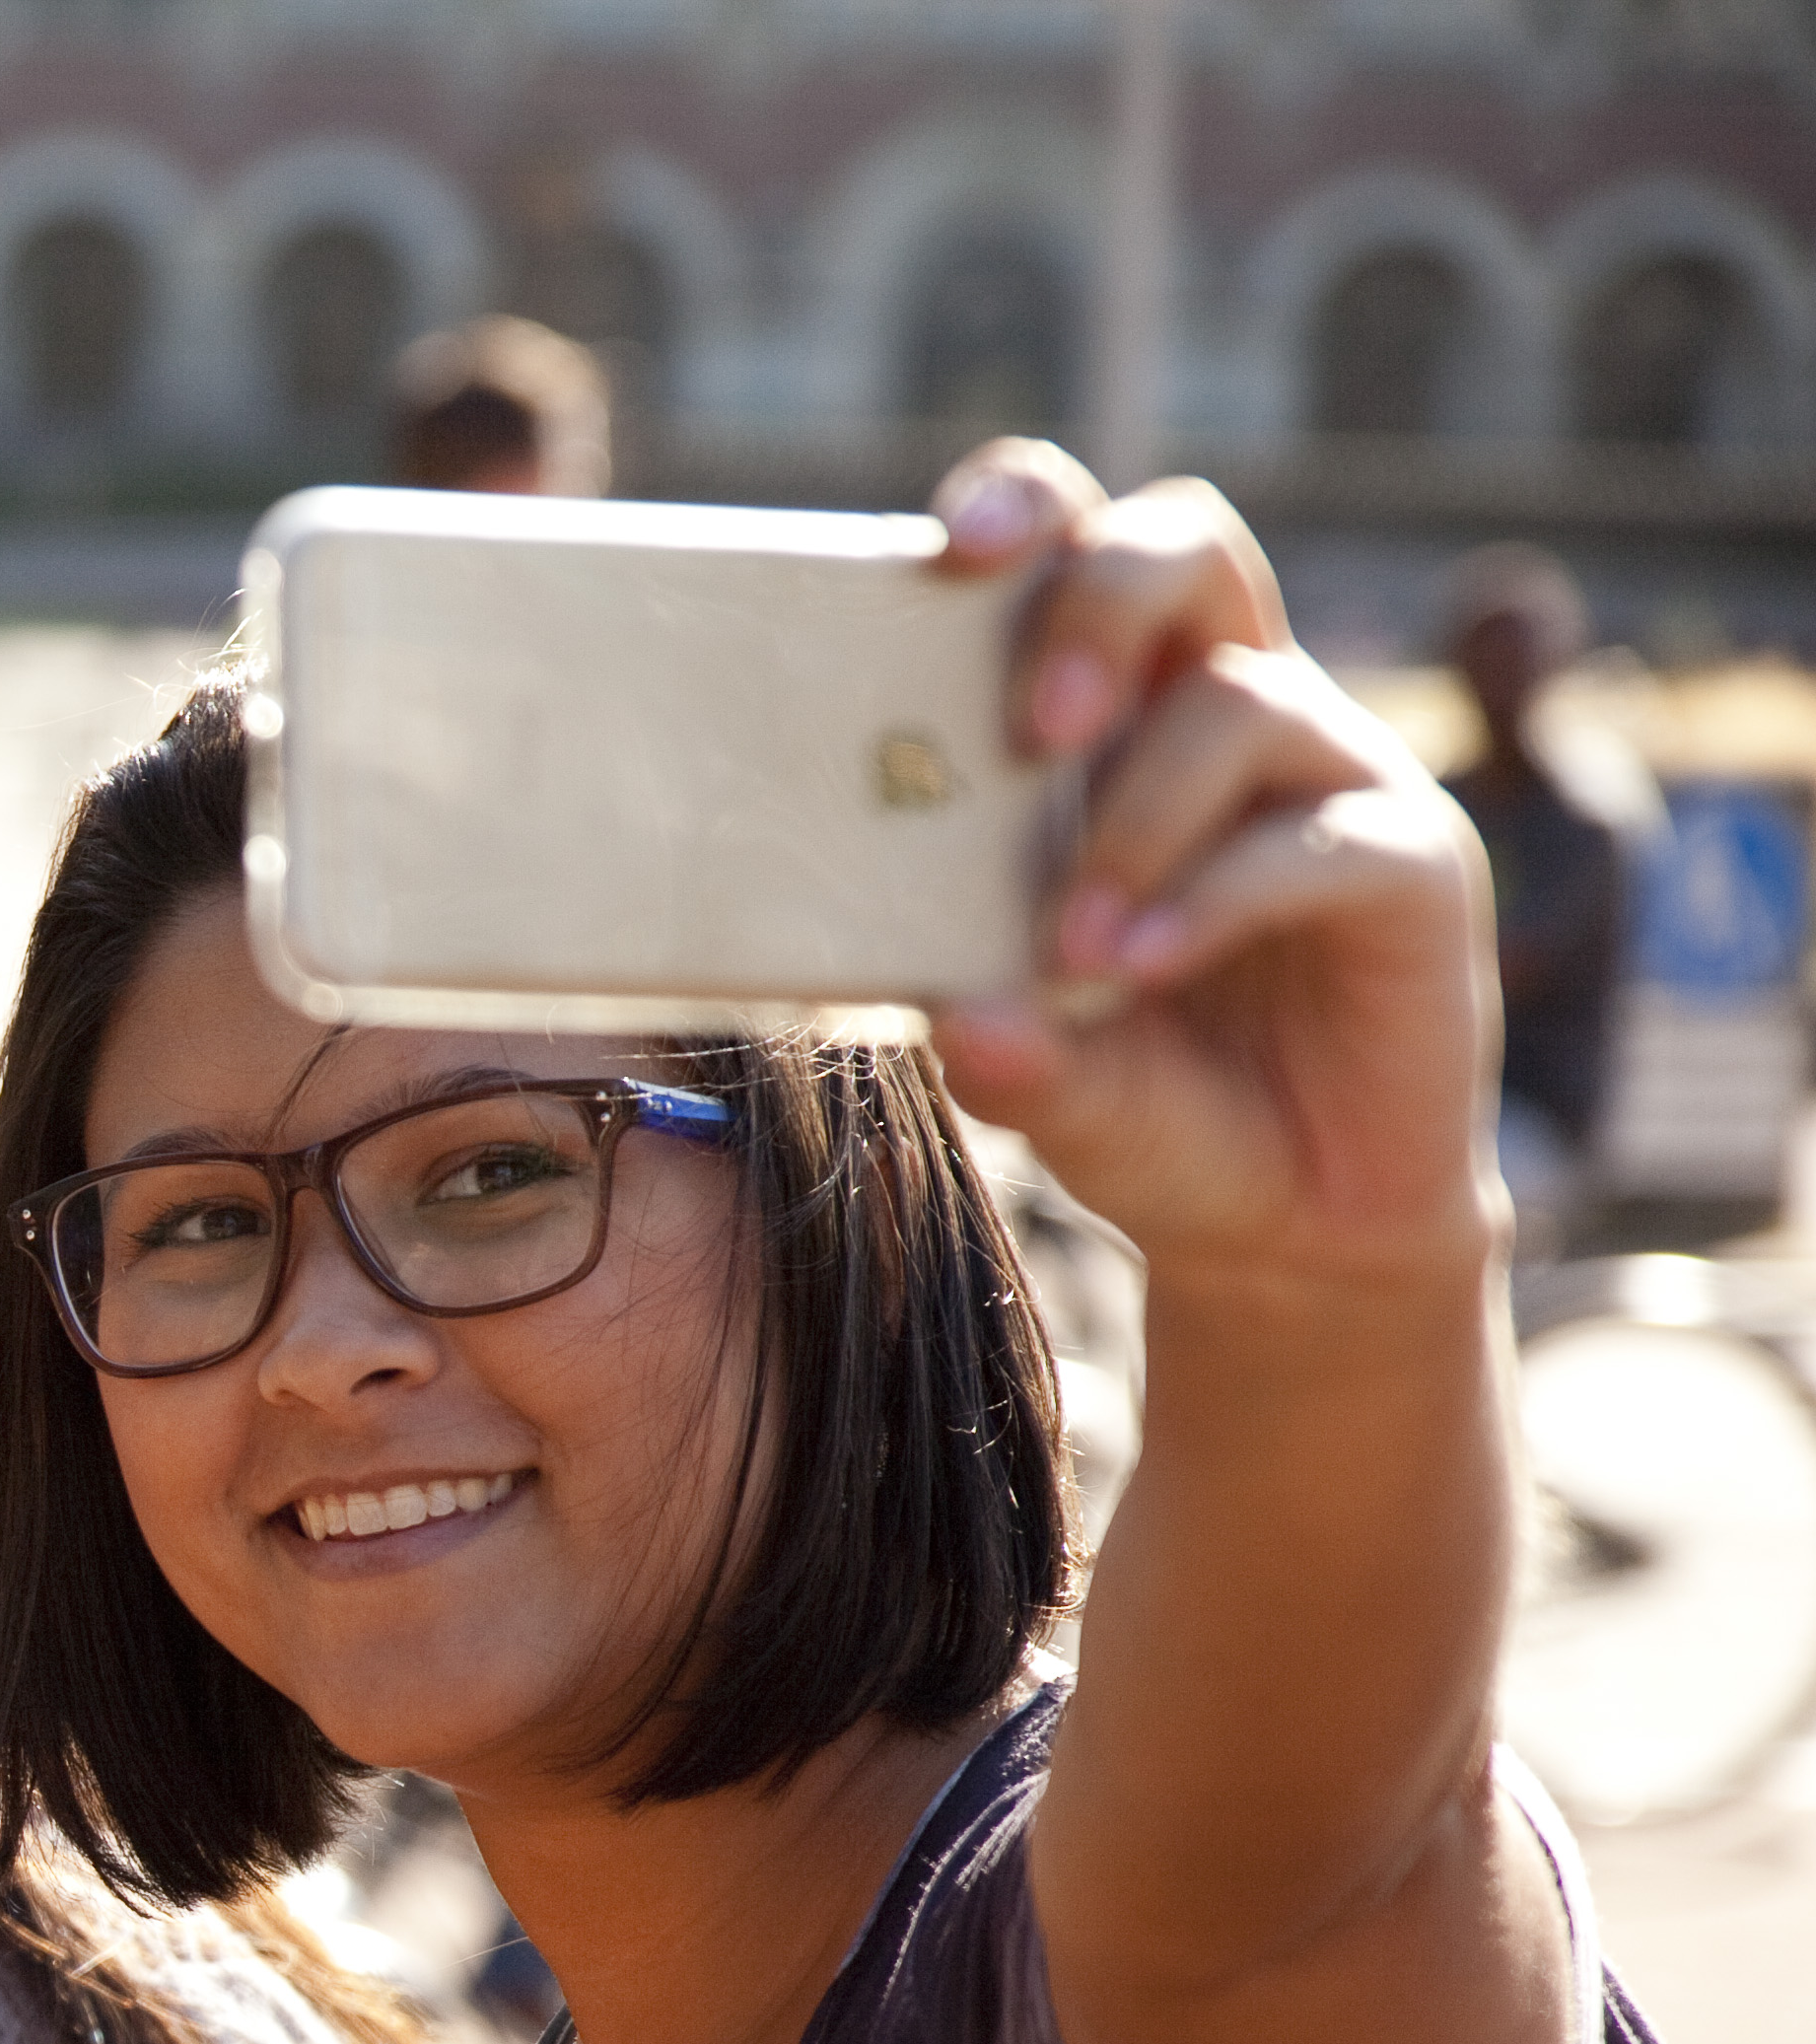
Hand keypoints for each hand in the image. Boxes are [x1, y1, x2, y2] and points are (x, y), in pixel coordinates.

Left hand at [925, 443, 1502, 1299]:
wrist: (1286, 1220)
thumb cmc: (1143, 1102)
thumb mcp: (1036, 1075)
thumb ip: (990, 1040)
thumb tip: (956, 1016)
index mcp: (1120, 719)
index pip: (1079, 553)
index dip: (1025, 511)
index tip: (942, 548)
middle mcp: (1229, 716)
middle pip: (1187, 548)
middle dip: (1097, 598)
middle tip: (1029, 730)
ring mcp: (1329, 779)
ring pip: (1239, 700)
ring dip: (1133, 816)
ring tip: (1067, 946)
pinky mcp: (1411, 865)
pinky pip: (1318, 841)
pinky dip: (1212, 899)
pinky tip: (1137, 969)